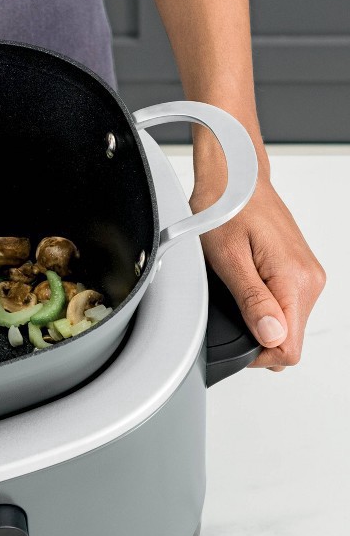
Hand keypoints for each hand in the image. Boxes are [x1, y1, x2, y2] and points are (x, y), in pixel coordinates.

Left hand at [193, 168, 325, 370]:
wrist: (234, 181)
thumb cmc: (225, 212)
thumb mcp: (228, 260)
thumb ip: (252, 301)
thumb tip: (271, 336)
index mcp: (295, 280)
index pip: (288, 347)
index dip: (258, 354)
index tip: (235, 336)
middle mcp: (309, 279)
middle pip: (288, 338)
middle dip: (257, 336)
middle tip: (227, 309)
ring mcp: (307, 275)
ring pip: (287, 324)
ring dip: (259, 320)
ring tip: (233, 292)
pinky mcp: (299, 271)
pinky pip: (285, 306)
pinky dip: (264, 307)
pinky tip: (244, 287)